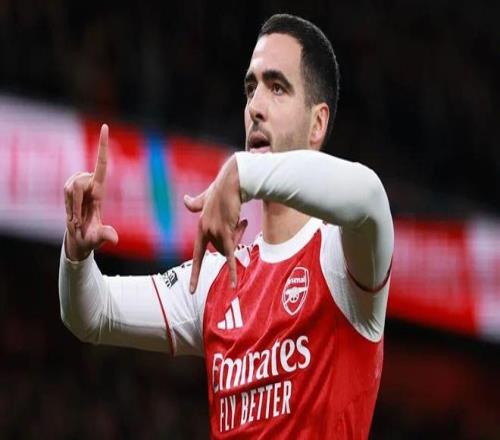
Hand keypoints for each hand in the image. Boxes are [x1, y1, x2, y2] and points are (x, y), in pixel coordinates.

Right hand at [63, 124, 117, 260]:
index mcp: (101, 188)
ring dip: (71, 208)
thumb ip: (105, 236)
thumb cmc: (92, 237)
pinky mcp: (68, 186)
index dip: (102, 145)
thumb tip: (114, 238)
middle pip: (77, 187)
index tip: (105, 126)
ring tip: (76, 219)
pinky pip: (65, 193)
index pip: (102, 163)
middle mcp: (89, 182)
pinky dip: (67, 207)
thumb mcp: (98, 238)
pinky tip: (72, 215)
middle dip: (74, 206)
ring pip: (69, 190)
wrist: (80, 237)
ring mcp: (77, 183)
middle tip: (77, 222)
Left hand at [184, 155, 247, 292]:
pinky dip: (232, 271)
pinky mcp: (225, 231)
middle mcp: (205, 230)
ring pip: (230, 248)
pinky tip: (232, 285)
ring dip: (240, 236)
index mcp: (201, 226)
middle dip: (234, 241)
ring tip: (242, 219)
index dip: (196, 273)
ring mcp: (214, 232)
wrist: (232, 181)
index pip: (198, 254)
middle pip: (221, 250)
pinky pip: (230, 256)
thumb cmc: (222, 188)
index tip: (191, 290)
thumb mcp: (206, 197)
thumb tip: (184, 199)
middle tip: (241, 222)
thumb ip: (195, 203)